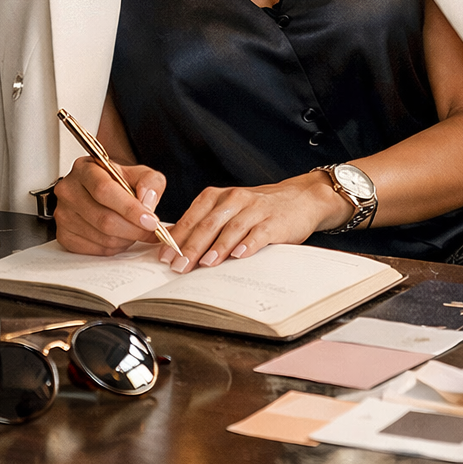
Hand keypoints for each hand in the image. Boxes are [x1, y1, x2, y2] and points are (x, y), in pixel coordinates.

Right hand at [54, 157, 166, 255]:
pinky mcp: (64, 235)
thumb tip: (147, 201)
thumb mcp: (139, 173)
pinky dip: (114, 248)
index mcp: (85, 169)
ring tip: (136, 231)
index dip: (130, 209)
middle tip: (150, 231)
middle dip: (133, 229)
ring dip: (126, 239)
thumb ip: (150, 181)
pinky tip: (121, 237)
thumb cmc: (117, 182)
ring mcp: (63, 214)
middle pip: (104, 218)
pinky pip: (95, 250)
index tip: (151, 220)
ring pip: (102, 237)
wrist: (99, 192)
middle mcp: (69, 190)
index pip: (104, 191)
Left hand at [158, 171, 350, 272]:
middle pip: (208, 224)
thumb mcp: (228, 210)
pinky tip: (239, 256)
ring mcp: (254, 209)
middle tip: (178, 266)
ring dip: (216, 248)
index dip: (177, 238)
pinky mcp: (273, 221)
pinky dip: (247, 244)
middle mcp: (234, 199)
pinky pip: (258, 233)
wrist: (298, 199)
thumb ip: (204, 223)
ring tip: (205, 264)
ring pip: (231, 229)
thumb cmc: (257, 209)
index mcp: (218, 197)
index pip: (192, 218)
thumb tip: (173, 244)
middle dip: (191, 247)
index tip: (164, 256)